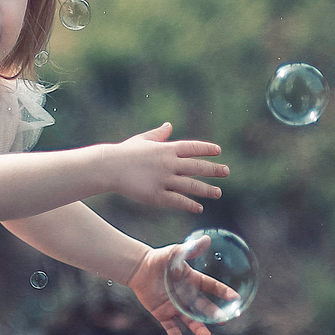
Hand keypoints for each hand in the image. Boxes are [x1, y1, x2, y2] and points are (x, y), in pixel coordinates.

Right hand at [107, 123, 227, 215]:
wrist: (108, 167)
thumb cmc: (124, 153)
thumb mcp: (142, 140)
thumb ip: (158, 135)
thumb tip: (169, 126)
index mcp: (166, 149)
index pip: (192, 147)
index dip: (206, 149)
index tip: (218, 151)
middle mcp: (168, 163)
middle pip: (196, 167)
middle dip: (213, 169)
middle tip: (226, 171)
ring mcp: (163, 180)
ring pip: (190, 185)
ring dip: (206, 189)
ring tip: (218, 192)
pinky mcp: (156, 195)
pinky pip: (177, 201)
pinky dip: (189, 204)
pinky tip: (198, 208)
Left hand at [126, 240, 227, 334]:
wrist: (139, 269)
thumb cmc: (159, 259)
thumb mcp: (175, 253)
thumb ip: (190, 249)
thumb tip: (207, 239)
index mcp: (193, 282)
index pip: (211, 287)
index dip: (223, 292)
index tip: (235, 298)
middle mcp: (187, 296)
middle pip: (204, 308)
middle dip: (214, 315)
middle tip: (225, 321)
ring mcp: (176, 307)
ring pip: (190, 321)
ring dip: (198, 329)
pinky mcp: (163, 314)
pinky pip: (171, 327)